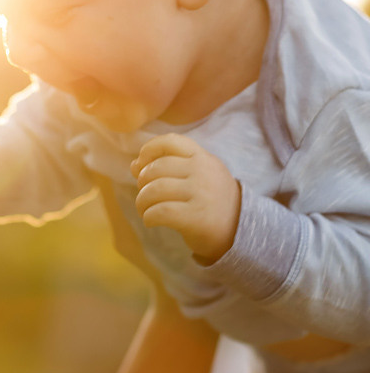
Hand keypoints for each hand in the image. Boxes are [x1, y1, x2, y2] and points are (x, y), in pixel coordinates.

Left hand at [130, 133, 240, 261]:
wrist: (239, 230)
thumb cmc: (211, 201)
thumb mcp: (197, 176)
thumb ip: (169, 168)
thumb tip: (133, 165)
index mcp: (202, 157)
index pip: (171, 142)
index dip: (148, 150)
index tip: (141, 165)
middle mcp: (202, 171)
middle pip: (156, 168)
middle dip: (141, 183)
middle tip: (144, 196)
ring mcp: (200, 193)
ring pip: (154, 190)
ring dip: (142, 202)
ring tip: (145, 210)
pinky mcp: (195, 217)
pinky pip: (160, 212)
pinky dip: (148, 217)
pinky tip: (151, 221)